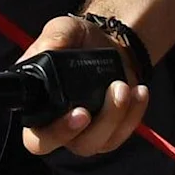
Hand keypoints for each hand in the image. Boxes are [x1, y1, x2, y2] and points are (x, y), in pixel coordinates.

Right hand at [16, 16, 146, 157]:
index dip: (54, 133)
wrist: (109, 43)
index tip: (78, 112)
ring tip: (123, 86)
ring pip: (97, 143)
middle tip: (95, 107)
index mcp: (38, 108)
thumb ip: (53, 38)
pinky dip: (133, 115)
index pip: (35, 138)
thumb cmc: (79, 40)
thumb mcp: (63, 29)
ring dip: (114, 117)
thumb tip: (48, 51)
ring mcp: (85, 133)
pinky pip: (121, 135)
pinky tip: (138, 92)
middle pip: (70, 146)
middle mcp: (58, 126)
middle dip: (88, 130)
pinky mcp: (110, 132)